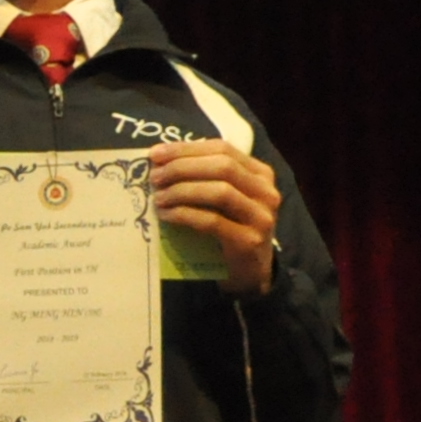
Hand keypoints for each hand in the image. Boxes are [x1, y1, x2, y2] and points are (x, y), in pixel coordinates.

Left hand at [148, 138, 280, 298]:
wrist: (249, 272)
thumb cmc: (229, 229)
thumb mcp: (222, 199)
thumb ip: (203, 178)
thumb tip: (161, 161)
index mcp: (259, 173)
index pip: (223, 148)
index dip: (187, 149)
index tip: (155, 154)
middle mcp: (265, 191)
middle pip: (222, 166)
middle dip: (183, 168)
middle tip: (154, 177)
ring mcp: (260, 216)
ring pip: (219, 192)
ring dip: (182, 191)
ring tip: (158, 197)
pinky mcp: (248, 241)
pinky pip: (212, 221)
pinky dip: (185, 215)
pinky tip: (166, 215)